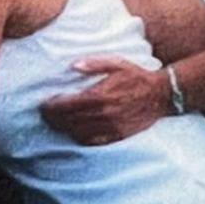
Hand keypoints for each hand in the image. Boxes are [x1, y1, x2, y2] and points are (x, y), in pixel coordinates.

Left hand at [40, 57, 169, 144]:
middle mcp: (104, 113)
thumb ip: (94, 63)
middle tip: (44, 114)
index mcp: (100, 95)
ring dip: (64, 129)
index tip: (43, 104)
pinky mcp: (118, 135)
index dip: (53, 106)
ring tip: (54, 123)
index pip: (68, 105)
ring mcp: (111, 126)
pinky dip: (80, 138)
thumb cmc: (136, 76)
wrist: (161, 94)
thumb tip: (73, 65)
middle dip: (54, 118)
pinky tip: (73, 133)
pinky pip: (94, 141)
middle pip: (70, 120)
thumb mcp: (116, 63)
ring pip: (79, 132)